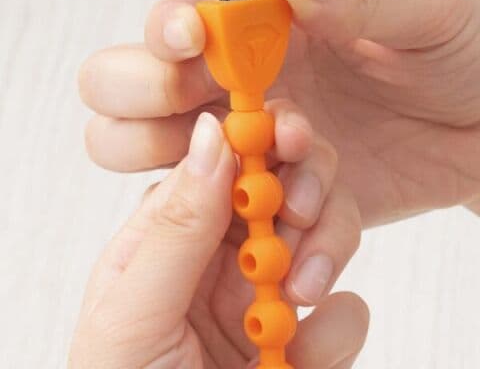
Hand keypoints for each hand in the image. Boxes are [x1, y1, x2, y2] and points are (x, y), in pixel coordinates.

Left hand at [69, 114, 367, 367]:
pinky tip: (303, 356)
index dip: (255, 145)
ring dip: (323, 255)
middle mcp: (226, 256)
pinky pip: (346, 307)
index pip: (220, 168)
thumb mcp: (134, 314)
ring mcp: (271, 293)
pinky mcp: (310, 338)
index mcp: (174, 238)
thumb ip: (176, 226)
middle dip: (302, 192)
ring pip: (324, 234)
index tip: (285, 136)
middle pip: (281, 189)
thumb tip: (211, 134)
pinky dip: (336, 328)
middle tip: (301, 213)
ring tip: (297, 297)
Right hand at [79, 0, 479, 225]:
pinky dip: (292, 252)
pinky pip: (275, 233)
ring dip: (230, 201)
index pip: (174, 25)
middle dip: (150, 126)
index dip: (163, 37)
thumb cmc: (458, 48)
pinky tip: (311, 271)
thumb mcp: (418, 8)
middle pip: (139, 108)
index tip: (190, 48)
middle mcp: (245, 91)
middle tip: (215, 137)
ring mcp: (265, 153)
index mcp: (262, 27)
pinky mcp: (300, 203)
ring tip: (302, 204)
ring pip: (190, 183)